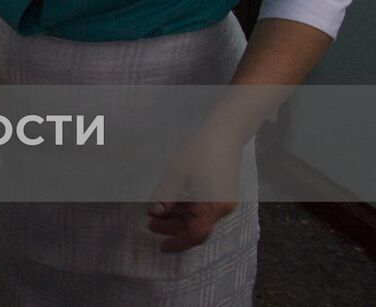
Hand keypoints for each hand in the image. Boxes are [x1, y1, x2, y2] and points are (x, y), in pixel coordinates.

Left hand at [146, 125, 244, 252]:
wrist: (225, 131)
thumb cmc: (199, 149)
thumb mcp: (176, 172)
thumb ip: (166, 195)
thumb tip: (155, 213)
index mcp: (213, 206)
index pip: (195, 234)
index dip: (177, 241)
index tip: (161, 246)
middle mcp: (223, 208)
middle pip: (197, 228)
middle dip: (173, 228)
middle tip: (150, 223)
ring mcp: (225, 201)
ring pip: (200, 218)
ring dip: (179, 218)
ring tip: (157, 213)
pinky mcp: (224, 193)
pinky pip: (205, 209)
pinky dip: (188, 210)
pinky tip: (173, 203)